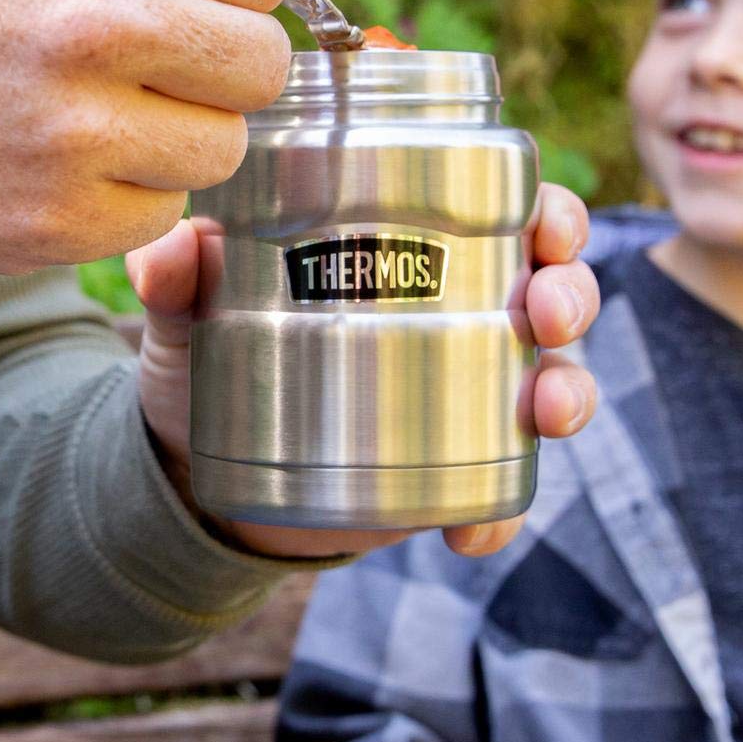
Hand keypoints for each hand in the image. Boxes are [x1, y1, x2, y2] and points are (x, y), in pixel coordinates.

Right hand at [0, 0, 295, 273]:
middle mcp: (100, 16)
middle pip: (261, 63)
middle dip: (213, 60)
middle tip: (140, 56)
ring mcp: (75, 127)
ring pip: (222, 147)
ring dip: (173, 132)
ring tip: (93, 105)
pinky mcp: (53, 216)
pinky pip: (160, 212)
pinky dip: (123, 192)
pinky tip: (58, 154)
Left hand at [124, 182, 600, 559]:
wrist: (195, 463)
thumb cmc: (210, 348)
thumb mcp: (189, 308)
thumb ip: (176, 275)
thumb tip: (170, 250)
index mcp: (416, 244)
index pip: (508, 208)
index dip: (550, 210)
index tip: (548, 224)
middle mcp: (459, 311)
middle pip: (551, 287)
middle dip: (572, 293)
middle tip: (548, 313)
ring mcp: (464, 393)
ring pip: (550, 381)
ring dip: (568, 392)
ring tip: (545, 411)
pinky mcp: (447, 470)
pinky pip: (498, 493)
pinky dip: (497, 514)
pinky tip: (472, 533)